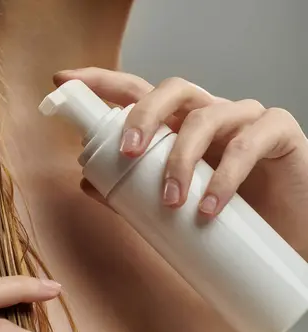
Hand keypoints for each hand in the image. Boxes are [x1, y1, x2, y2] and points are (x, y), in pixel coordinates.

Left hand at [55, 68, 307, 256]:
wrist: (284, 235)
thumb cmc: (225, 212)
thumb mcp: (172, 202)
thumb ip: (131, 191)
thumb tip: (86, 182)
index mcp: (178, 123)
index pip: (137, 92)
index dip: (101, 82)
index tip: (63, 80)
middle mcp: (208, 113)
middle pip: (171, 89)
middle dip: (142, 116)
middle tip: (126, 153)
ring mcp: (244, 119)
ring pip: (206, 116)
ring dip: (180, 159)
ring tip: (171, 202)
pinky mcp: (278, 133)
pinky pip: (250, 142)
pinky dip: (225, 176)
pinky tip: (208, 208)